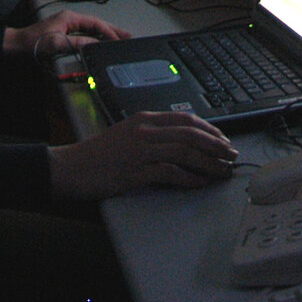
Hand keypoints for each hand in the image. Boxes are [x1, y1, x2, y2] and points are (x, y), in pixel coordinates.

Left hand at [4, 10, 130, 58]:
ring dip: (105, 34)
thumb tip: (95, 44)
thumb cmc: (33, 42)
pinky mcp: (64, 33)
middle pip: (96, 24)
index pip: (95, 23)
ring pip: (91, 28)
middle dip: (112, 30)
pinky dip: (96, 38)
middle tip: (128, 36)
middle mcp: (70, 19)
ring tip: (119, 38)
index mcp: (70, 17)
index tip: (118, 40)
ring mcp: (67, 25)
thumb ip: (78, 43)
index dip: (108, 32)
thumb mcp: (58, 43)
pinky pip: (85, 34)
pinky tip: (101, 42)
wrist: (17, 45)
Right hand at [48, 109, 238, 199]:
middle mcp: (145, 131)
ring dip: (209, 163)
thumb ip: (151, 135)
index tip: (223, 139)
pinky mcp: (136, 172)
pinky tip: (200, 183)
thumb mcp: (127, 134)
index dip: (209, 129)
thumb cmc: (98, 155)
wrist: (70, 168)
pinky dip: (189, 178)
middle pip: (190, 134)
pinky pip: (170, 173)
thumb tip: (181, 144)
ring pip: (185, 152)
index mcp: (144, 119)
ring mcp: (141, 151)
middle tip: (231, 156)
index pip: (185, 119)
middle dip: (216, 145)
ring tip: (222, 171)